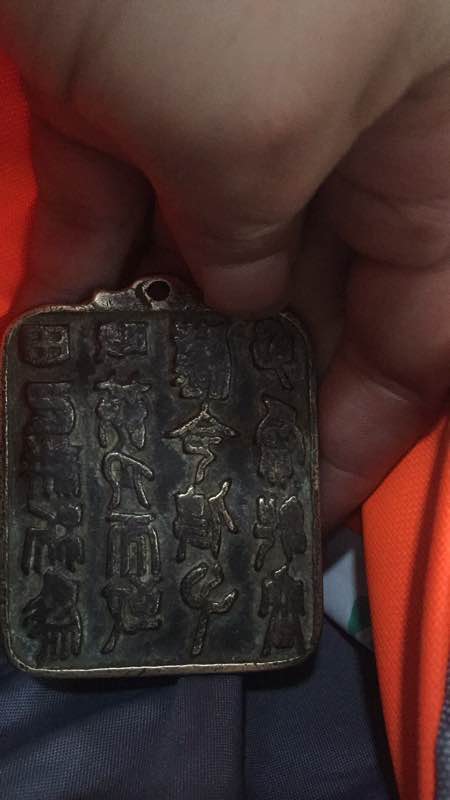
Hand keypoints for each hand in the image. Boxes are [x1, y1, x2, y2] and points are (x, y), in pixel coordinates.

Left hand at [1, 1, 448, 528]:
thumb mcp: (258, 135)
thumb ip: (253, 251)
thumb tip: (229, 312)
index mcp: (429, 158)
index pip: (418, 343)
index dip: (358, 434)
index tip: (296, 508)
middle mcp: (339, 146)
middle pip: (304, 316)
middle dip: (245, 403)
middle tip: (187, 486)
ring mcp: (225, 118)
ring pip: (200, 270)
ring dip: (152, 350)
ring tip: (111, 437)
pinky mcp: (119, 92)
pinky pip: (108, 211)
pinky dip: (76, 280)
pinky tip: (45, 349)